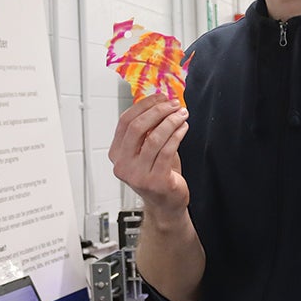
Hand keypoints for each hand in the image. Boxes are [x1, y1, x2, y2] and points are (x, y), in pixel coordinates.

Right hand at [109, 94, 190, 217]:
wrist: (166, 203)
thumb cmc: (158, 173)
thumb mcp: (147, 149)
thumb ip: (148, 128)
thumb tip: (158, 100)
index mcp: (116, 154)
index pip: (125, 121)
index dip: (144, 106)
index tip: (160, 97)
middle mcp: (123, 165)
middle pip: (137, 127)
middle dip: (158, 111)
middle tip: (173, 104)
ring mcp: (137, 174)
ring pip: (154, 138)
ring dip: (171, 121)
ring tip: (182, 115)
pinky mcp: (155, 181)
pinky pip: (167, 150)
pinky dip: (177, 135)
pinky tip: (184, 128)